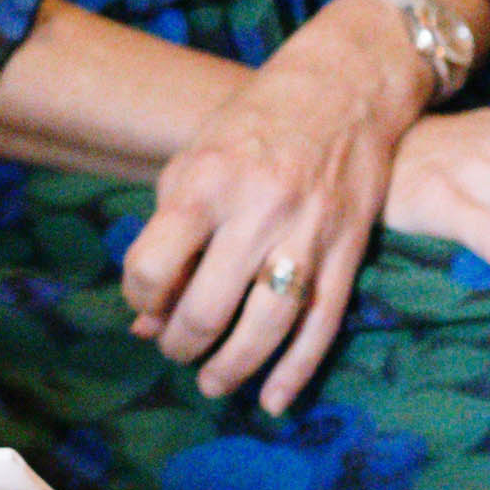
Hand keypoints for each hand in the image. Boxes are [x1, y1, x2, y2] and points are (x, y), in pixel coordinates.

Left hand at [112, 19, 420, 413]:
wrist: (343, 88)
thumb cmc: (253, 125)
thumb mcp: (195, 160)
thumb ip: (168, 233)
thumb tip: (145, 317)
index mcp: (206, 183)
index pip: (153, 265)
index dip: (140, 295)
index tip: (145, 302)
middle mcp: (257, 210)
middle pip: (208, 307)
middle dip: (182, 343)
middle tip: (176, 350)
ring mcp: (309, 233)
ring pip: (267, 326)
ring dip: (233, 366)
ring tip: (213, 381)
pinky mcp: (349, 250)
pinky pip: (322, 324)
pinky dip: (296, 370)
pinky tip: (274, 400)